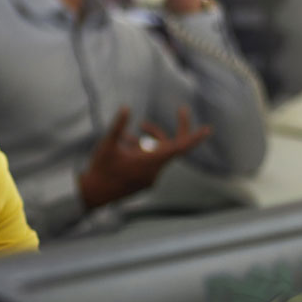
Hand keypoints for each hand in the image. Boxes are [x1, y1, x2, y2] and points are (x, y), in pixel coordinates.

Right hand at [78, 106, 211, 208]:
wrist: (94, 194)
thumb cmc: (101, 168)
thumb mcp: (107, 144)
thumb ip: (118, 126)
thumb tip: (126, 107)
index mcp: (150, 162)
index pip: (180, 148)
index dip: (194, 138)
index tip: (208, 129)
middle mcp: (155, 171)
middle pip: (172, 146)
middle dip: (175, 129)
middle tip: (183, 110)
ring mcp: (150, 177)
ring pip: (158, 152)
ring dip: (147, 140)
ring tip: (126, 136)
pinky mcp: (144, 181)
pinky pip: (150, 161)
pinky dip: (141, 150)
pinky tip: (124, 145)